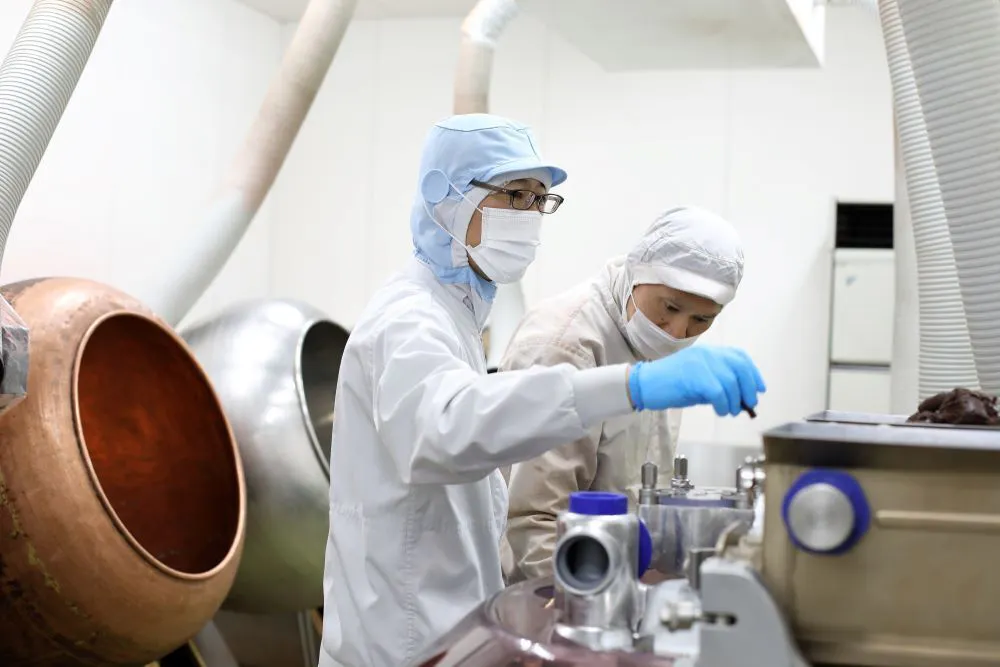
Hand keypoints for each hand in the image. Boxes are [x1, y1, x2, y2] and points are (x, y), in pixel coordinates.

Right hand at [628, 346, 765, 416]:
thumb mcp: (697, 380)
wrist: (643, 384)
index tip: (760, 388)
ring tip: (728, 411)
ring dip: (734, 401)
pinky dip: (723, 404)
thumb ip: (717, 383)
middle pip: (739, 368)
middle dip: (748, 389)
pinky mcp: (695, 376)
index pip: (739, 357)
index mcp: (708, 352)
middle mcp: (707, 354)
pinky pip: (719, 392)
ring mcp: (701, 363)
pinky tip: (719, 410)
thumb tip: (739, 398)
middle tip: (748, 404)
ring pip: (731, 383)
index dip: (753, 373)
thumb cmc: (668, 385)